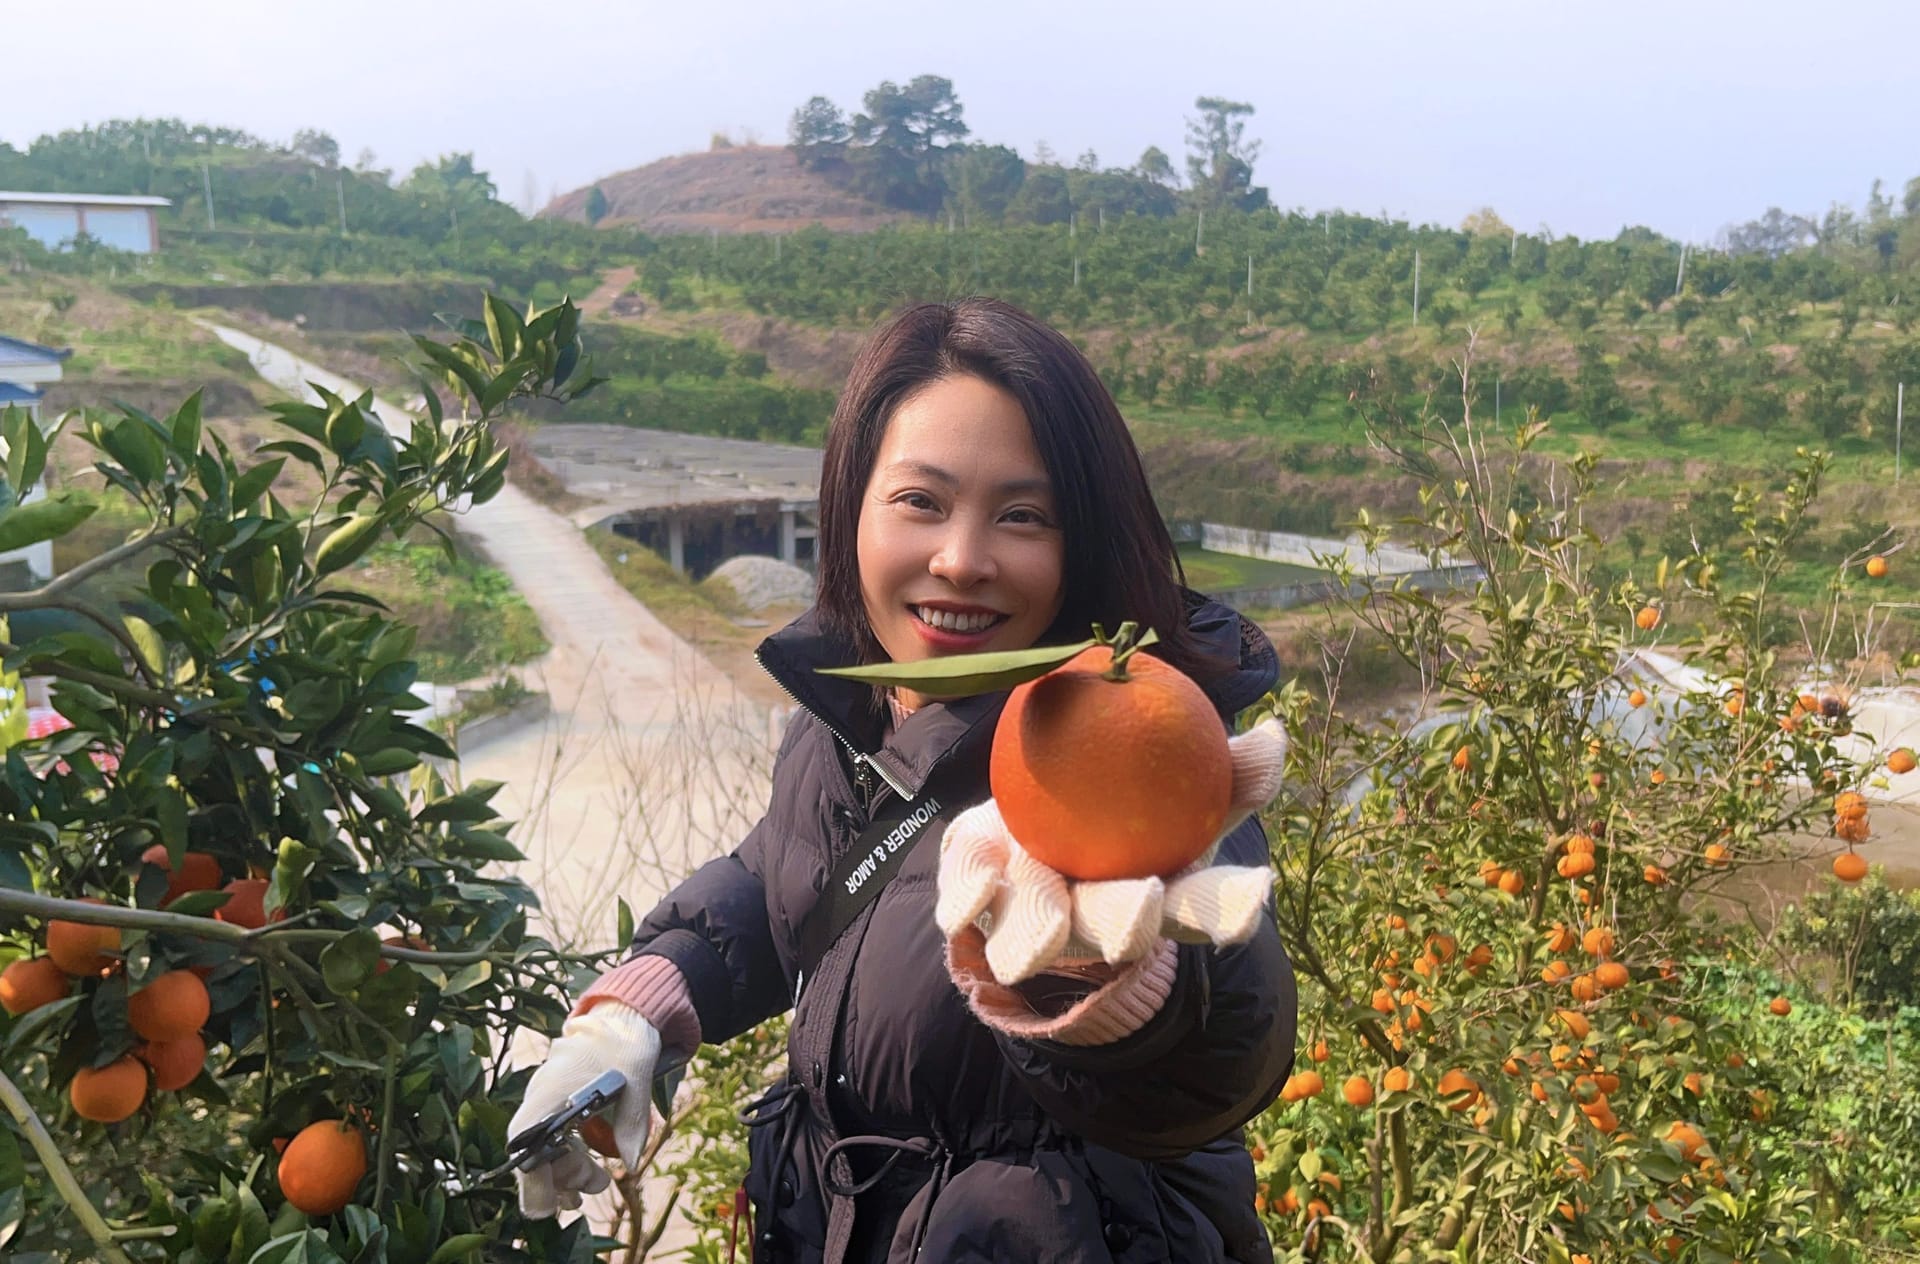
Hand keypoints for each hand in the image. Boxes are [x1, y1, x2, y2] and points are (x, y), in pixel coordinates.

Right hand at [509, 1003, 660, 1217]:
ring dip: (567, 1171)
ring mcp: (547, 1101)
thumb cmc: (625, 1044)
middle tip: (585, 1197)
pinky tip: (588, 1174)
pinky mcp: (557, 1104)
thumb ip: (632, 1122)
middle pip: (533, 1151)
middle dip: (557, 1180)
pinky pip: (554, 1139)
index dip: (529, 1176)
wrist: (622, 1016)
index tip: (544, 1207)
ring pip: (545, 1148)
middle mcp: (540, 1097)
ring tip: (598, 1184)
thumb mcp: (637, 1080)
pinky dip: (568, 1158)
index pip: (525, 1138)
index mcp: (552, 1089)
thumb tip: (631, 1162)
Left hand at [936, 717, 1287, 984]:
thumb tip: (1274, 737)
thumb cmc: (1132, 810)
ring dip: (1047, 930)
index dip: (1227, 908)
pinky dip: (970, 893)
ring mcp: (1034, 920)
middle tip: (1145, 902)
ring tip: (1051, 918)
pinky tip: (975, 885)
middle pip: (1117, 930)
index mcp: (1153, 900)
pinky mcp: (977, 903)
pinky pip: (969, 897)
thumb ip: (1226, 770)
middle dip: (1132, 925)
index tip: (1254, 891)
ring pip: (1041, 932)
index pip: (1201, 909)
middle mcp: (1094, 922)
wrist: (1038, 836)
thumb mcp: (1182, 787)